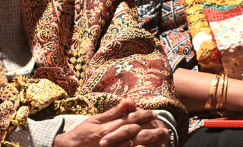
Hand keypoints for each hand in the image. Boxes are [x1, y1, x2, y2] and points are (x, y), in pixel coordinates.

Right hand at [54, 100, 168, 146]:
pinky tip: (144, 146)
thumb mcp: (95, 121)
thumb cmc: (81, 134)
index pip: (129, 119)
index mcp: (107, 127)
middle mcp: (110, 139)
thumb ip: (113, 113)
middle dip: (148, 126)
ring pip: (133, 143)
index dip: (143, 115)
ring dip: (146, 139)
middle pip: (134, 131)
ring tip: (158, 135)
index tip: (154, 113)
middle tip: (161, 124)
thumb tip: (128, 101)